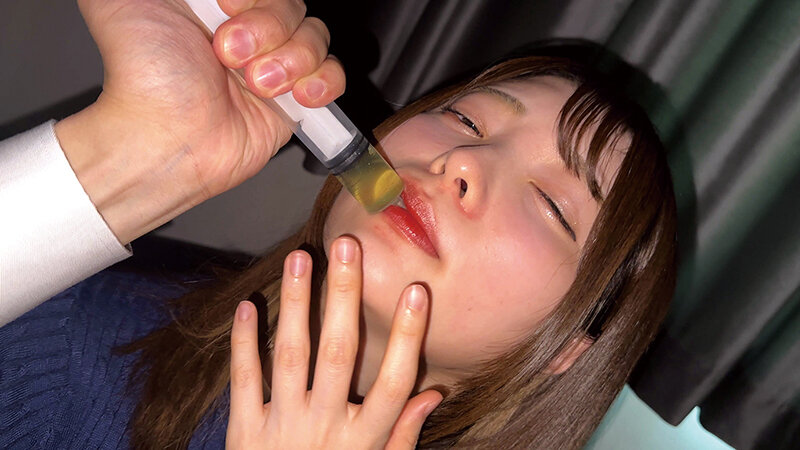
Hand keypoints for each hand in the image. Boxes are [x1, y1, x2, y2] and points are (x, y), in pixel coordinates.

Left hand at [55, 0, 344, 242]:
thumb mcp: (121, 1)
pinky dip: (323, 81)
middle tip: (228, 54)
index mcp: (212, 2)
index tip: (225, 6)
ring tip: (255, 84)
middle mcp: (246, 28)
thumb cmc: (143, 77)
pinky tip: (298, 94)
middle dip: (266, 27)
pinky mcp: (294, 100)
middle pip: (291, 4)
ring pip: (315, 35)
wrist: (166, 140)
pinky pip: (333, 75)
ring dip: (290, 58)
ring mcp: (273, 63)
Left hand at [227, 237, 442, 448]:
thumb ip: (402, 437)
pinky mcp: (244, 432)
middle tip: (347, 246)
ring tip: (300, 257)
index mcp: (363, 441)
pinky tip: (249, 304)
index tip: (417, 291)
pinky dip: (244, 342)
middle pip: (340, 354)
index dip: (409, 336)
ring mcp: (283, 428)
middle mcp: (326, 429)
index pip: (395, 383)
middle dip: (345, 297)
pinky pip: (244, 380)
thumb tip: (433, 395)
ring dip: (297, 303)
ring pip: (290, 355)